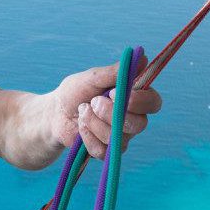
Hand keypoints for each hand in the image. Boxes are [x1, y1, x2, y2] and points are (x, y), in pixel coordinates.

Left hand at [48, 63, 164, 159]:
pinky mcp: (108, 151)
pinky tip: (81, 127)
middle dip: (112, 113)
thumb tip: (142, 58)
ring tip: (83, 110)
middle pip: (139, 124)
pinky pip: (104, 150)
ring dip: (94, 121)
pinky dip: (87, 136)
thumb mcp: (93, 77)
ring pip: (118, 137)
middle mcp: (133, 118)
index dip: (139, 101)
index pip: (153, 102)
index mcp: (135, 98)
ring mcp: (121, 137)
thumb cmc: (76, 92)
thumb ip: (116, 71)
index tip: (113, 93)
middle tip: (94, 101)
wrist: (55, 113)